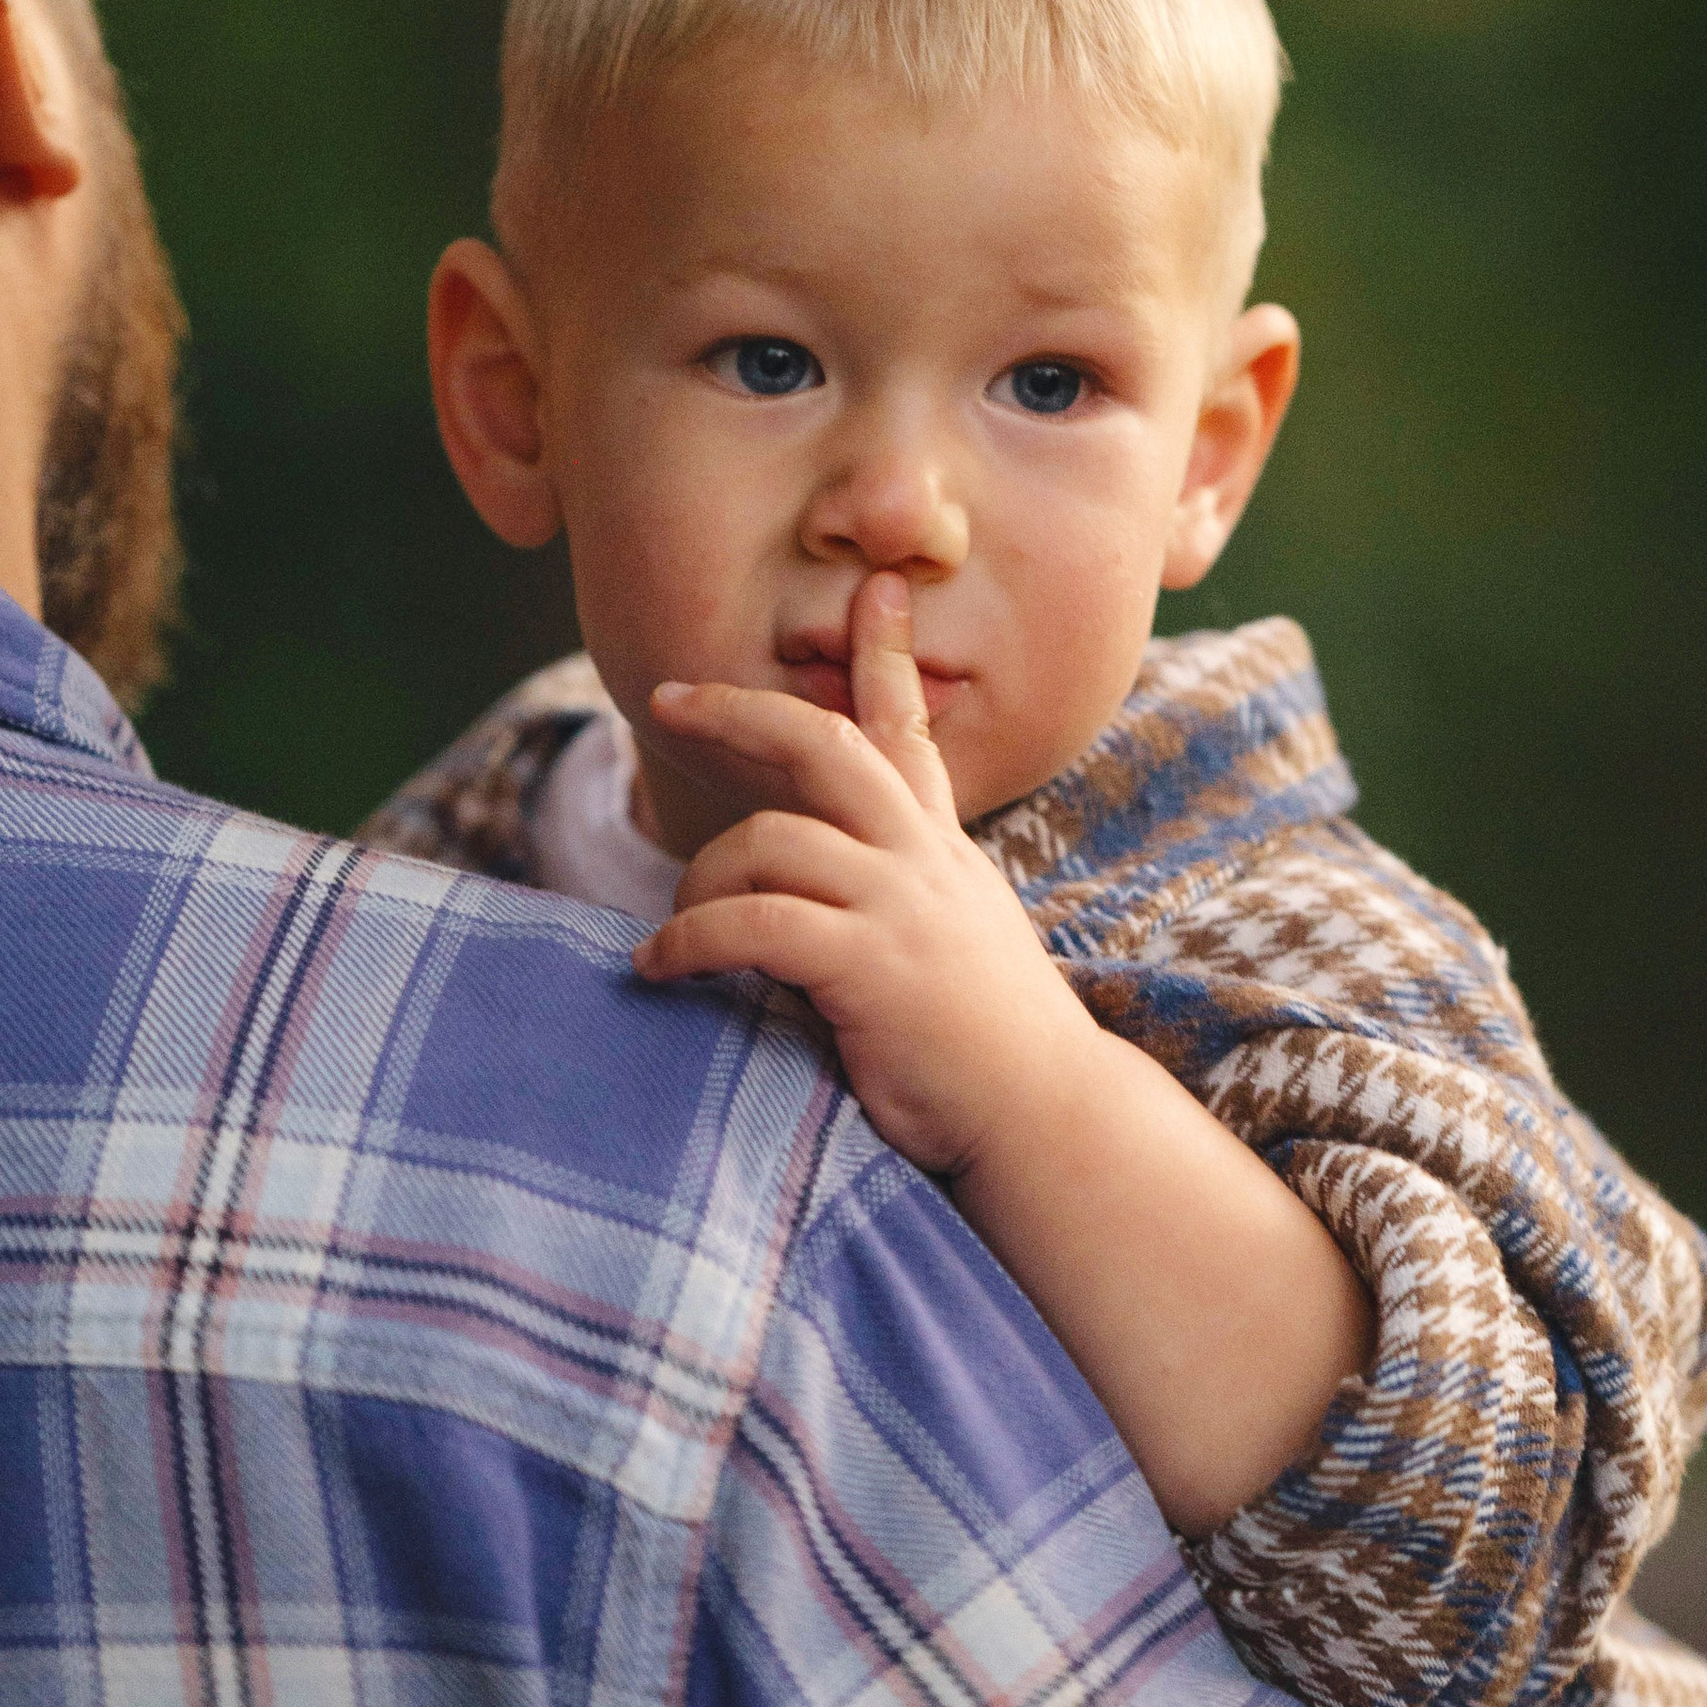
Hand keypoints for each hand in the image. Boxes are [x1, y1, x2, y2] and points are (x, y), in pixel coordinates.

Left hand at [631, 572, 1100, 1177]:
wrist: (1046, 1118)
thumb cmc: (984, 1052)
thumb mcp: (953, 945)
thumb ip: (899, 901)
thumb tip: (817, 891)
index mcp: (940, 851)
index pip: (910, 732)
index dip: (887, 655)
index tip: (874, 587)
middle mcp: (923, 861)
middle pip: (825, 743)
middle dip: (741, 712)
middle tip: (669, 698)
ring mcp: (900, 909)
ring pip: (769, 842)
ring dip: (699, 881)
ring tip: (674, 931)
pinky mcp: (871, 967)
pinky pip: (754, 925)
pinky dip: (689, 940)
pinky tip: (660, 966)